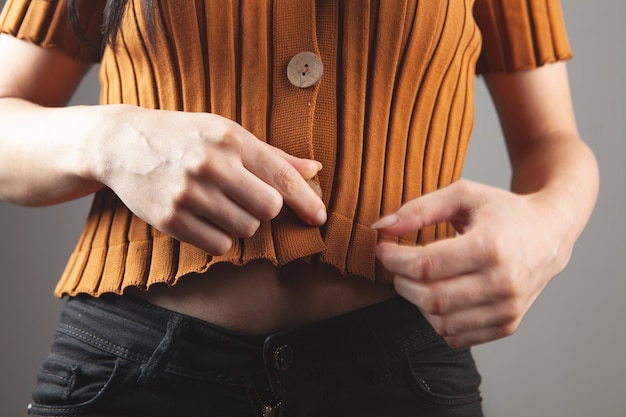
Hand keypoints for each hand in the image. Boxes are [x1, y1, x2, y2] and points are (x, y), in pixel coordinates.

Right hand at [94, 105, 326, 255]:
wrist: (123, 144)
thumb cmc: (185, 137)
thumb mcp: (226, 133)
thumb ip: (272, 155)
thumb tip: (314, 171)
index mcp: (230, 139)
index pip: (282, 178)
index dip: (307, 201)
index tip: (320, 216)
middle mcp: (211, 165)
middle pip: (268, 209)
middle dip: (265, 209)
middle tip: (246, 197)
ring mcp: (188, 194)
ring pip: (245, 229)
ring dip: (241, 222)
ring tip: (219, 202)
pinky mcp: (170, 219)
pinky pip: (219, 245)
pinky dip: (220, 237)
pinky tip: (205, 217)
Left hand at [373, 180, 571, 346]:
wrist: (550, 232)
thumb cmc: (502, 211)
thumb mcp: (463, 195)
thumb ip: (419, 209)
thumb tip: (381, 227)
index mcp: (491, 248)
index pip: (426, 266)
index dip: (394, 260)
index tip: (383, 249)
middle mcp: (503, 284)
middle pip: (430, 298)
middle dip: (401, 281)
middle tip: (397, 265)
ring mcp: (508, 309)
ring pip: (440, 322)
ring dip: (417, 302)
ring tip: (420, 278)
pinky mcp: (508, 325)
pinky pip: (456, 336)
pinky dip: (437, 319)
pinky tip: (440, 293)